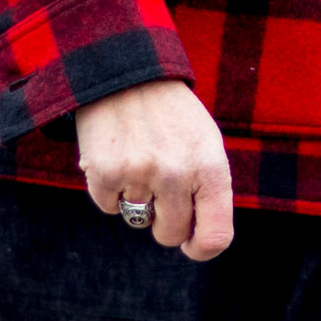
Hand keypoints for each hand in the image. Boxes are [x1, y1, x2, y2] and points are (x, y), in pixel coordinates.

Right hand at [77, 80, 233, 260]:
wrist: (127, 73)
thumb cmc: (172, 116)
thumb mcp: (205, 145)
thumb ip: (208, 191)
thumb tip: (196, 241)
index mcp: (211, 167)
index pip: (215, 235)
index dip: (201, 248)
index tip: (190, 244)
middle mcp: (177, 173)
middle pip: (171, 234)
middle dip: (164, 220)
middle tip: (160, 185)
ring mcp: (140, 174)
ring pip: (138, 220)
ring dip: (136, 199)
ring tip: (140, 160)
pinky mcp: (105, 172)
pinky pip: (109, 206)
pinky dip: (110, 189)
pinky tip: (117, 156)